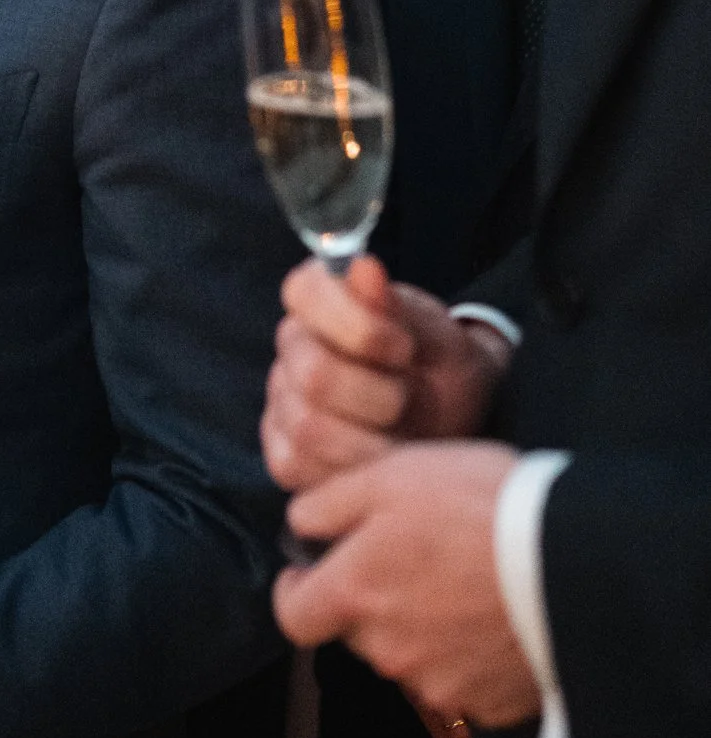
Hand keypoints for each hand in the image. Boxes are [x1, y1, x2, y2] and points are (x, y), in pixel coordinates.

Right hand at [262, 255, 512, 491]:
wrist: (455, 418)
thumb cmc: (443, 369)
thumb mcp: (440, 337)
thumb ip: (399, 307)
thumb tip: (363, 266)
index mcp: (323, 297)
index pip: (304, 292)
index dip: (356, 324)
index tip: (404, 347)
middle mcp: (293, 343)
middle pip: (313, 373)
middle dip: (378, 396)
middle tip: (411, 398)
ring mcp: (281, 399)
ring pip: (309, 428)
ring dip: (371, 441)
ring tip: (402, 434)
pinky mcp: (283, 452)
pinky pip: (301, 467)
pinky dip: (350, 471)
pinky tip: (377, 458)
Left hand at [274, 441, 540, 728]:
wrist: (576, 563)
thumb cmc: (477, 506)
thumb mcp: (391, 474)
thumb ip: (328, 503)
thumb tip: (299, 527)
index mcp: (355, 595)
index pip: (292, 617)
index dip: (298, 591)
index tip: (312, 569)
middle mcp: (387, 652)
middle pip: (357, 632)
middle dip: (370, 599)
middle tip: (413, 557)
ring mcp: (439, 684)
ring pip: (407, 655)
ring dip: (419, 626)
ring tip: (463, 581)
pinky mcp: (489, 705)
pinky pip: (460, 679)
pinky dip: (466, 653)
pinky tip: (493, 615)